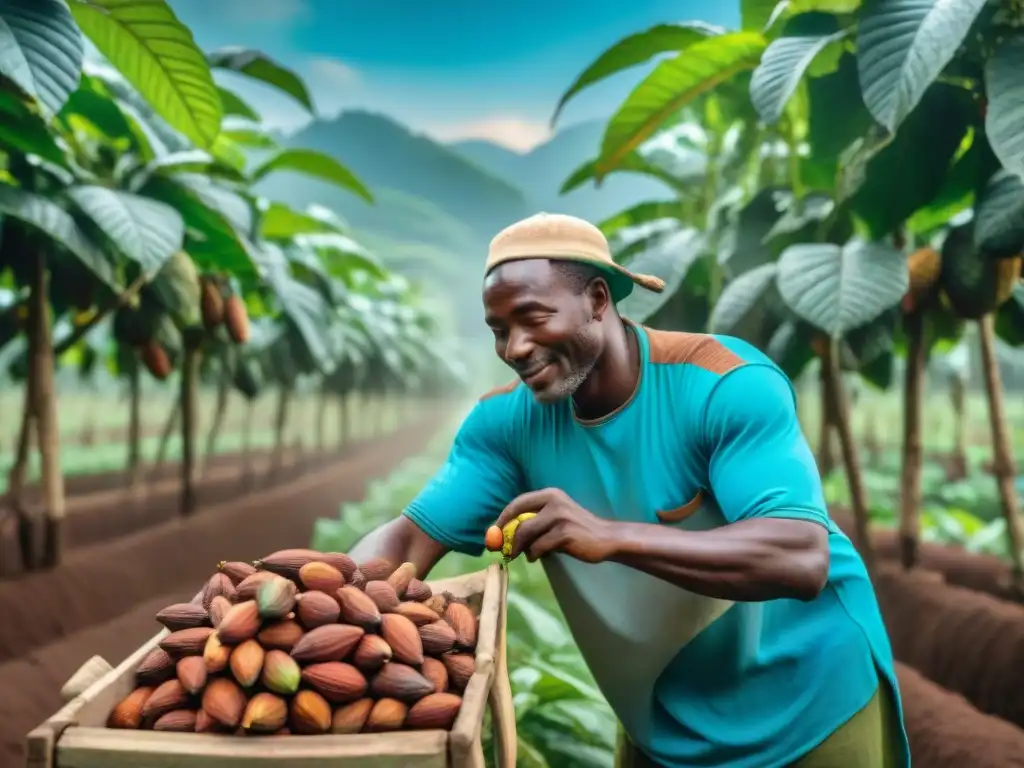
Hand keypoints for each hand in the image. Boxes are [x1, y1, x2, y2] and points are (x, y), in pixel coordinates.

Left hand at [495, 488, 613, 563]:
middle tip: (502, 548)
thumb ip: (536, 520)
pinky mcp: (564, 534)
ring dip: (519, 547)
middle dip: (506, 535)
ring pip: (526, 533)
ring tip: (520, 555)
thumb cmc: (578, 529)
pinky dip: (533, 554)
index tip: (494, 532)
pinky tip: (536, 557)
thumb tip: (507, 533)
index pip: (518, 502)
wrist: (606, 538)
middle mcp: (554, 502)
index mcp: (550, 494)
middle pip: (519, 519)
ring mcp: (560, 517)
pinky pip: (538, 546)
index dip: (503, 518)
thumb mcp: (557, 517)